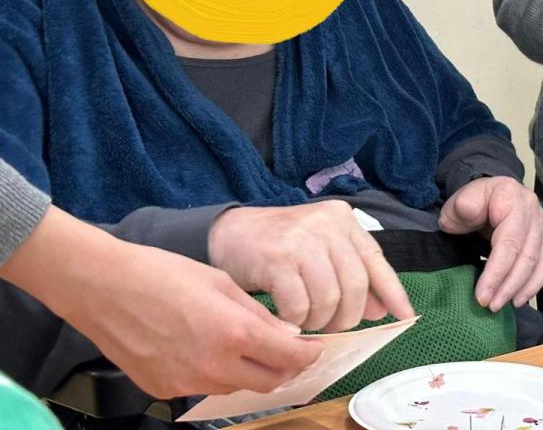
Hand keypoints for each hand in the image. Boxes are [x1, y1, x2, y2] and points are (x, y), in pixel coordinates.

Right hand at [2, 207, 321, 397]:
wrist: (105, 288)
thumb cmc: (164, 274)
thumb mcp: (222, 283)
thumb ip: (257, 314)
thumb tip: (286, 335)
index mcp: (234, 334)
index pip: (289, 358)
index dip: (309, 354)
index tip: (316, 346)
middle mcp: (213, 366)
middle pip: (267, 382)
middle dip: (285, 368)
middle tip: (290, 349)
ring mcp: (186, 383)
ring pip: (235, 387)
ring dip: (250, 371)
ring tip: (246, 344)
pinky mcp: (163, 389)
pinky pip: (202, 387)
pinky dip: (215, 372)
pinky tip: (207, 348)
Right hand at [208, 201, 413, 332]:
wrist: (229, 233)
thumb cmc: (281, 245)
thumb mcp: (321, 251)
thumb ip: (350, 274)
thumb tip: (380, 309)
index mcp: (343, 220)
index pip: (376, 260)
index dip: (393, 291)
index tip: (406, 317)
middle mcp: (327, 225)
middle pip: (355, 285)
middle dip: (347, 316)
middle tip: (332, 326)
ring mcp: (302, 239)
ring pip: (329, 298)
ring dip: (320, 321)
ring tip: (307, 322)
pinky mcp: (277, 258)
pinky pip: (299, 305)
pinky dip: (297, 321)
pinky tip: (288, 319)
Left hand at [438, 176, 542, 310]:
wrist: (489, 195)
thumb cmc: (474, 200)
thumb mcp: (461, 199)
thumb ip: (463, 206)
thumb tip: (468, 212)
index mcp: (509, 196)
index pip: (509, 241)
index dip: (496, 271)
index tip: (482, 295)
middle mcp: (531, 209)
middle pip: (526, 255)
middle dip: (508, 285)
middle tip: (490, 305)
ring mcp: (540, 224)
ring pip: (537, 262)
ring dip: (520, 288)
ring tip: (501, 305)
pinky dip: (534, 285)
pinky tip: (519, 299)